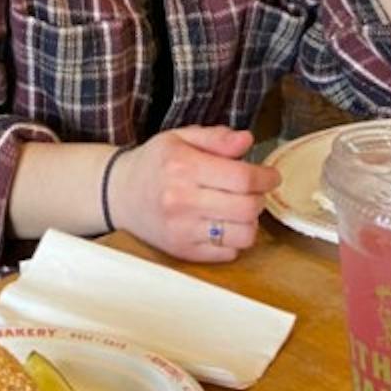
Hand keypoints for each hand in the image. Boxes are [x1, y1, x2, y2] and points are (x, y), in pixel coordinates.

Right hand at [108, 127, 280, 263]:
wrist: (119, 195)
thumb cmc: (154, 164)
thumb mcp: (180, 138)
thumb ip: (216, 138)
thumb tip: (247, 140)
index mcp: (183, 166)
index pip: (242, 177)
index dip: (266, 177)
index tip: (271, 175)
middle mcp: (181, 200)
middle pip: (247, 207)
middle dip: (260, 197)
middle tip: (255, 191)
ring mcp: (182, 230)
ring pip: (243, 235)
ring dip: (250, 221)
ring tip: (239, 208)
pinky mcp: (183, 252)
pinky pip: (228, 253)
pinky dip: (234, 239)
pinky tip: (222, 224)